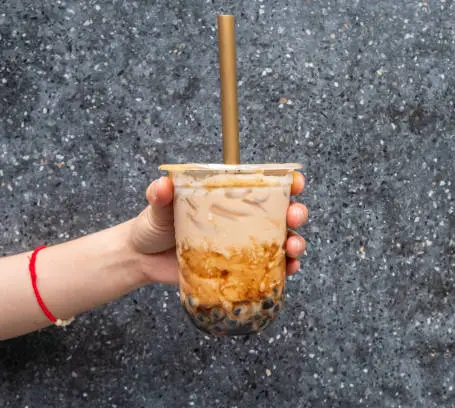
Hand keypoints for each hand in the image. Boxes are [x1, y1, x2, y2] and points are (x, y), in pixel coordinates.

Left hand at [130, 172, 308, 284]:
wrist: (143, 259)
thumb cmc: (154, 226)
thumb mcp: (158, 206)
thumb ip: (161, 195)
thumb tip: (164, 185)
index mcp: (229, 198)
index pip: (264, 186)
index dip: (286, 182)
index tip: (295, 182)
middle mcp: (243, 220)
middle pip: (281, 213)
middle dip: (296, 212)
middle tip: (294, 216)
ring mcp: (244, 245)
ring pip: (282, 241)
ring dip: (296, 242)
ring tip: (294, 248)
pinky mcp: (241, 269)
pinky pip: (270, 269)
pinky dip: (285, 269)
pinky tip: (289, 270)